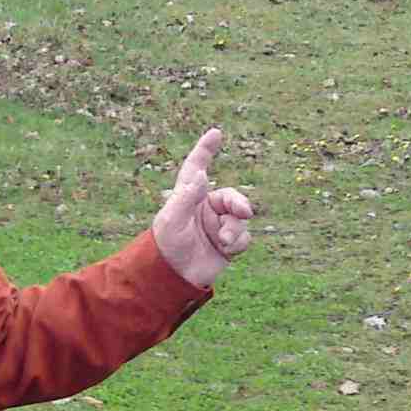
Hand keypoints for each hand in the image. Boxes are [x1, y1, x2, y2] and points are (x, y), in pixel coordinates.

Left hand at [150, 127, 254, 287]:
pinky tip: (227, 249)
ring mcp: (217, 225)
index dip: (205, 150)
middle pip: (231, 196)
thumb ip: (186, 196)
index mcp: (188, 197)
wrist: (174, 277)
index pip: (196, 168)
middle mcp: (205, 208)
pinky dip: (238, 241)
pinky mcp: (227, 243)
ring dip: (235, 228)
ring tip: (224, 241)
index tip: (215, 133)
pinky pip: (244, 236)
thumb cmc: (166, 246)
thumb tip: (200, 173)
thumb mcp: (172, 220)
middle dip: (239, 203)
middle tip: (244, 211)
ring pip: (240, 218)